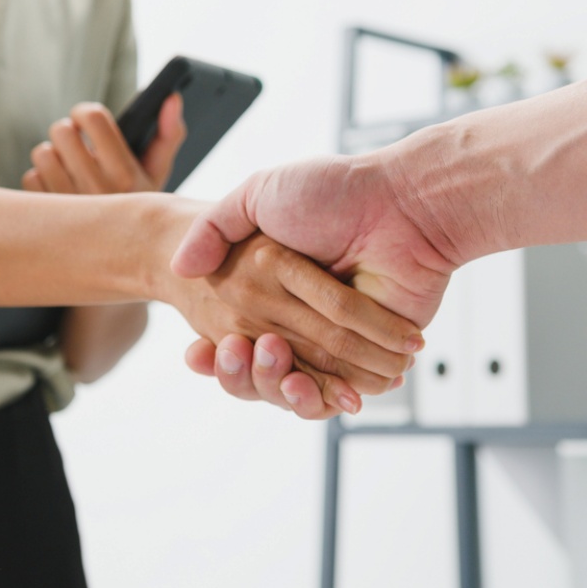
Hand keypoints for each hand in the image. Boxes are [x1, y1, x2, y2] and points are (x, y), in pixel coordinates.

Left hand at [23, 96, 184, 380]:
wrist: (121, 280)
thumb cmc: (143, 218)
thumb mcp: (160, 179)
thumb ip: (169, 134)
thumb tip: (171, 96)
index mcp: (128, 177)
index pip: (91, 118)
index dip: (85, 112)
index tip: (87, 120)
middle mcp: (97, 192)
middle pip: (60, 132)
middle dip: (67, 134)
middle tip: (77, 145)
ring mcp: (68, 208)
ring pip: (42, 154)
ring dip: (52, 157)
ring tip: (70, 171)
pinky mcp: (45, 221)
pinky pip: (30, 179)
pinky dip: (41, 180)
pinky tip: (59, 192)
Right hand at [170, 154, 451, 414]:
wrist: (406, 201)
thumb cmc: (335, 190)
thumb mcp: (259, 195)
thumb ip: (216, 226)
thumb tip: (180, 266)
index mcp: (278, 286)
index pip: (236, 333)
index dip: (215, 352)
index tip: (196, 350)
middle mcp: (306, 315)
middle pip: (262, 366)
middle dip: (241, 370)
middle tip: (233, 350)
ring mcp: (341, 337)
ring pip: (296, 384)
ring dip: (273, 386)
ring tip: (266, 360)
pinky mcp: (376, 354)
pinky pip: (340, 390)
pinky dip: (317, 397)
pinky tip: (296, 385)